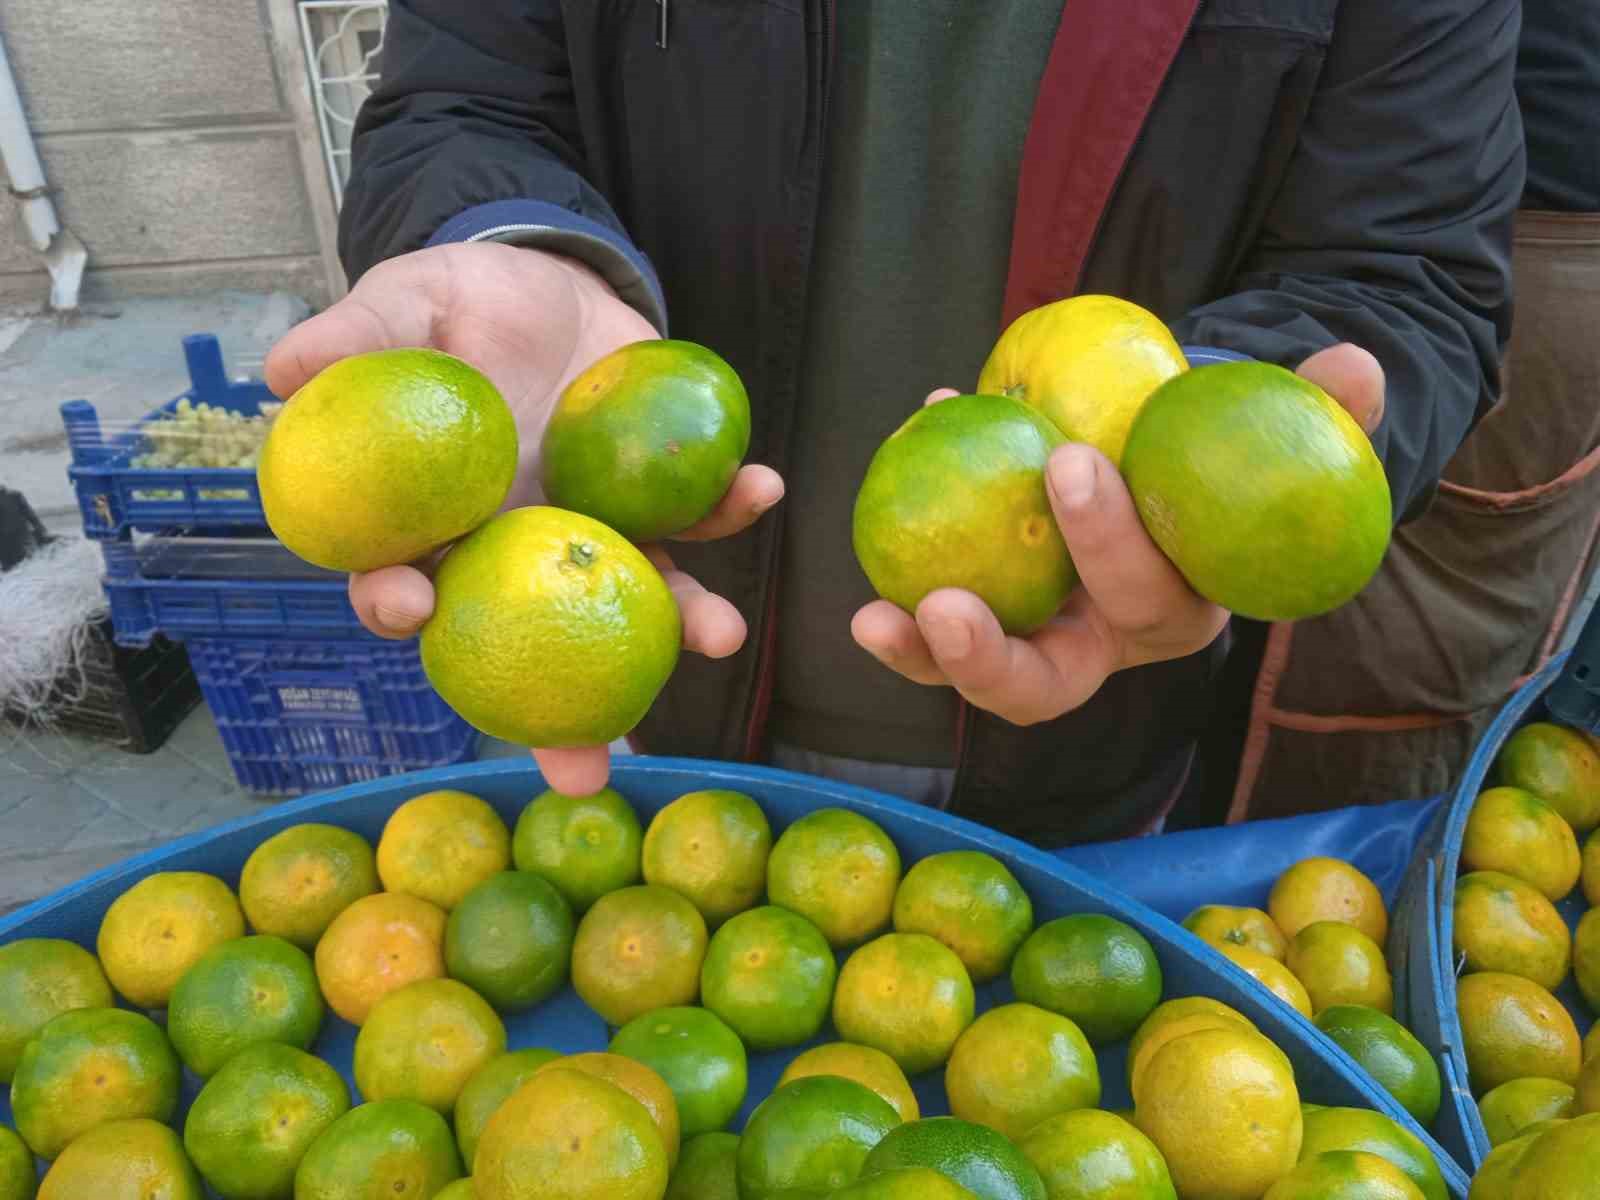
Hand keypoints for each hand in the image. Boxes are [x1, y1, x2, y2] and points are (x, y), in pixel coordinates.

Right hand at [264, 242, 783, 792]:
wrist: (548, 282)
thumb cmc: (456, 307)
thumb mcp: (403, 305)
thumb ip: (355, 338)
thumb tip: (281, 369)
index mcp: (438, 523)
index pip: (405, 582)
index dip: (400, 606)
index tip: (413, 612)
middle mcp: (518, 550)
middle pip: (529, 644)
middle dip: (560, 719)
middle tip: (587, 769)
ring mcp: (594, 532)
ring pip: (632, 598)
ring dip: (680, 625)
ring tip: (720, 635)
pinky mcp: (656, 498)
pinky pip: (697, 515)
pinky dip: (730, 507)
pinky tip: (761, 487)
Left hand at [851, 343, 1384, 724]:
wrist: (1156, 464)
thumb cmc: (1216, 453)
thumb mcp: (1274, 429)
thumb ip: (1321, 410)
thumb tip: (1355, 367)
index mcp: (1177, 612)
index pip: (1147, 599)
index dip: (1111, 544)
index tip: (1070, 459)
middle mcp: (1102, 647)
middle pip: (1047, 684)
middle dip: (993, 658)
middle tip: (943, 601)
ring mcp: (1036, 643)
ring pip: (976, 677)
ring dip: (922, 658)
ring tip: (872, 619)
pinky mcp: (982, 623)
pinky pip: (932, 624)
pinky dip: (899, 587)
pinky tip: (882, 484)